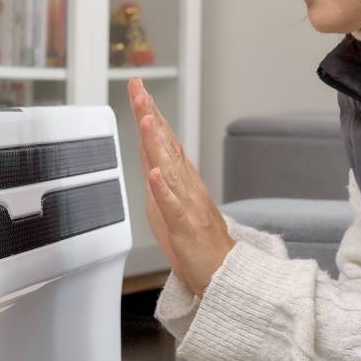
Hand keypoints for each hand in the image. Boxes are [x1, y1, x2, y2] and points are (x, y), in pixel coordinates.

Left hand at [126, 77, 233, 296]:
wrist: (221, 271)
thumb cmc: (196, 240)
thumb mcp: (169, 202)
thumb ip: (159, 176)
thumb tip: (147, 154)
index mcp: (180, 178)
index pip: (163, 139)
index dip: (150, 112)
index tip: (139, 89)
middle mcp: (185, 184)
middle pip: (165, 144)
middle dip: (151, 115)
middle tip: (139, 90)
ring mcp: (186, 203)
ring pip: (169, 168)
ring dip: (157, 143)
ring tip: (147, 120)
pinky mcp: (183, 226)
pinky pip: (172, 205)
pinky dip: (164, 189)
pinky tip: (156, 174)